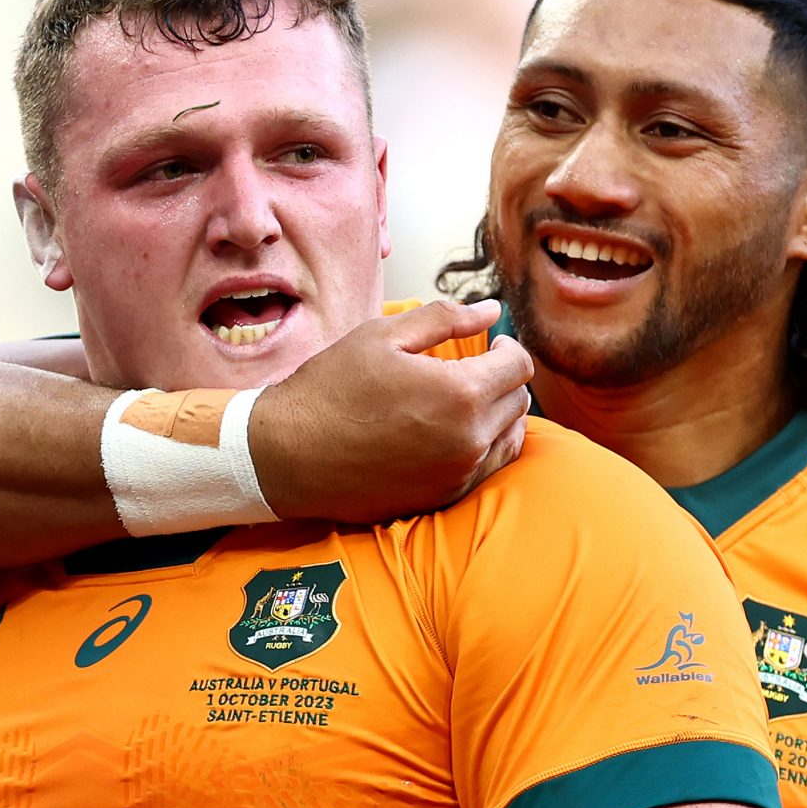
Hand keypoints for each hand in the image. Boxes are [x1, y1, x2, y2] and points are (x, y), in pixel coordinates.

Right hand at [249, 299, 531, 523]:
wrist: (288, 455)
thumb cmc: (330, 389)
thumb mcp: (383, 336)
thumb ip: (445, 318)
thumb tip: (491, 310)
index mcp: (460, 393)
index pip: (519, 367)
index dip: (508, 348)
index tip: (490, 344)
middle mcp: (469, 440)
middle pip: (518, 402)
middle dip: (504, 379)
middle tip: (475, 368)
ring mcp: (458, 474)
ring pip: (509, 437)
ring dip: (500, 414)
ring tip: (469, 399)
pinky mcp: (442, 497)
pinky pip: (487, 468)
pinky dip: (485, 446)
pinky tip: (458, 432)